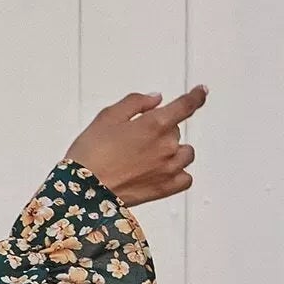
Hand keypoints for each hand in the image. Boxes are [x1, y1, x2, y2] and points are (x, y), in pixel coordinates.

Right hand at [64, 84, 207, 206]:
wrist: (82, 190)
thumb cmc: (90, 154)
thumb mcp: (108, 117)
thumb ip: (135, 103)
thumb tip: (154, 99)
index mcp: (155, 124)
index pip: (185, 105)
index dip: (195, 96)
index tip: (200, 92)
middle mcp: (166, 146)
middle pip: (176, 131)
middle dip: (162, 130)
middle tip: (137, 138)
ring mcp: (167, 169)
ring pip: (185, 154)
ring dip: (174, 151)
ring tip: (152, 155)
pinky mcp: (163, 189)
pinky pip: (185, 179)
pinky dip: (179, 174)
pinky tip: (164, 172)